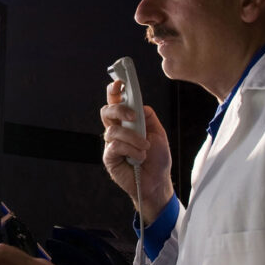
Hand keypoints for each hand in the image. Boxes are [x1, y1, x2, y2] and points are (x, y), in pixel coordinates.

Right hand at [100, 81, 173, 223]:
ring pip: (114, 130)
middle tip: (133, 116)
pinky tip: (139, 158)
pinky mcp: (109, 157)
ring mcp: (111, 143)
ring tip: (145, 148)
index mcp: (127, 121)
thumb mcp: (158, 133)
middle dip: (119, 108)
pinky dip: (130, 150)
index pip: (116, 101)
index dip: (115, 90)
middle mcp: (116, 130)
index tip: (119, 82)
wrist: (158, 182)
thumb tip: (139, 105)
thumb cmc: (157, 158)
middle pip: (107, 110)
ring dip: (133, 138)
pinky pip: (115, 146)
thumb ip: (148, 117)